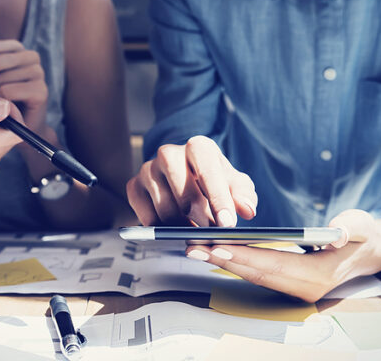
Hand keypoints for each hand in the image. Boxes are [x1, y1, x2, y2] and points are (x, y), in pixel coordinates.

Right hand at [126, 136, 256, 226]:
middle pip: (184, 194)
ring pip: (166, 210)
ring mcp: (148, 169)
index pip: (207, 169)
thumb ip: (244, 195)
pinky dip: (163, 229)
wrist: (184, 181)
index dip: (218, 198)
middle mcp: (169, 153)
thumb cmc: (213, 182)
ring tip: (196, 232)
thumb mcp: (234, 185)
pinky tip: (175, 228)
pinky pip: (147, 217)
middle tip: (213, 234)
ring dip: (183, 227)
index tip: (228, 223)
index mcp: (197, 147)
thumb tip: (247, 209)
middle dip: (202, 219)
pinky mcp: (134, 186)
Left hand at [185, 209, 380, 301]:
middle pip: (256, 274)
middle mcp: (305, 288)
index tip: (216, 246)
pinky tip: (214, 252)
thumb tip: (338, 234)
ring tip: (195, 250)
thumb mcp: (363, 226)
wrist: (372, 251)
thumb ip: (351, 229)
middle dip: (222, 261)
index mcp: (320, 275)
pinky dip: (235, 264)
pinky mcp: (289, 284)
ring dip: (223, 264)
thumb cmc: (365, 234)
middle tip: (192, 248)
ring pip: (253, 276)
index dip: (244, 256)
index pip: (274, 265)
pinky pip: (257, 275)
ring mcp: (296, 290)